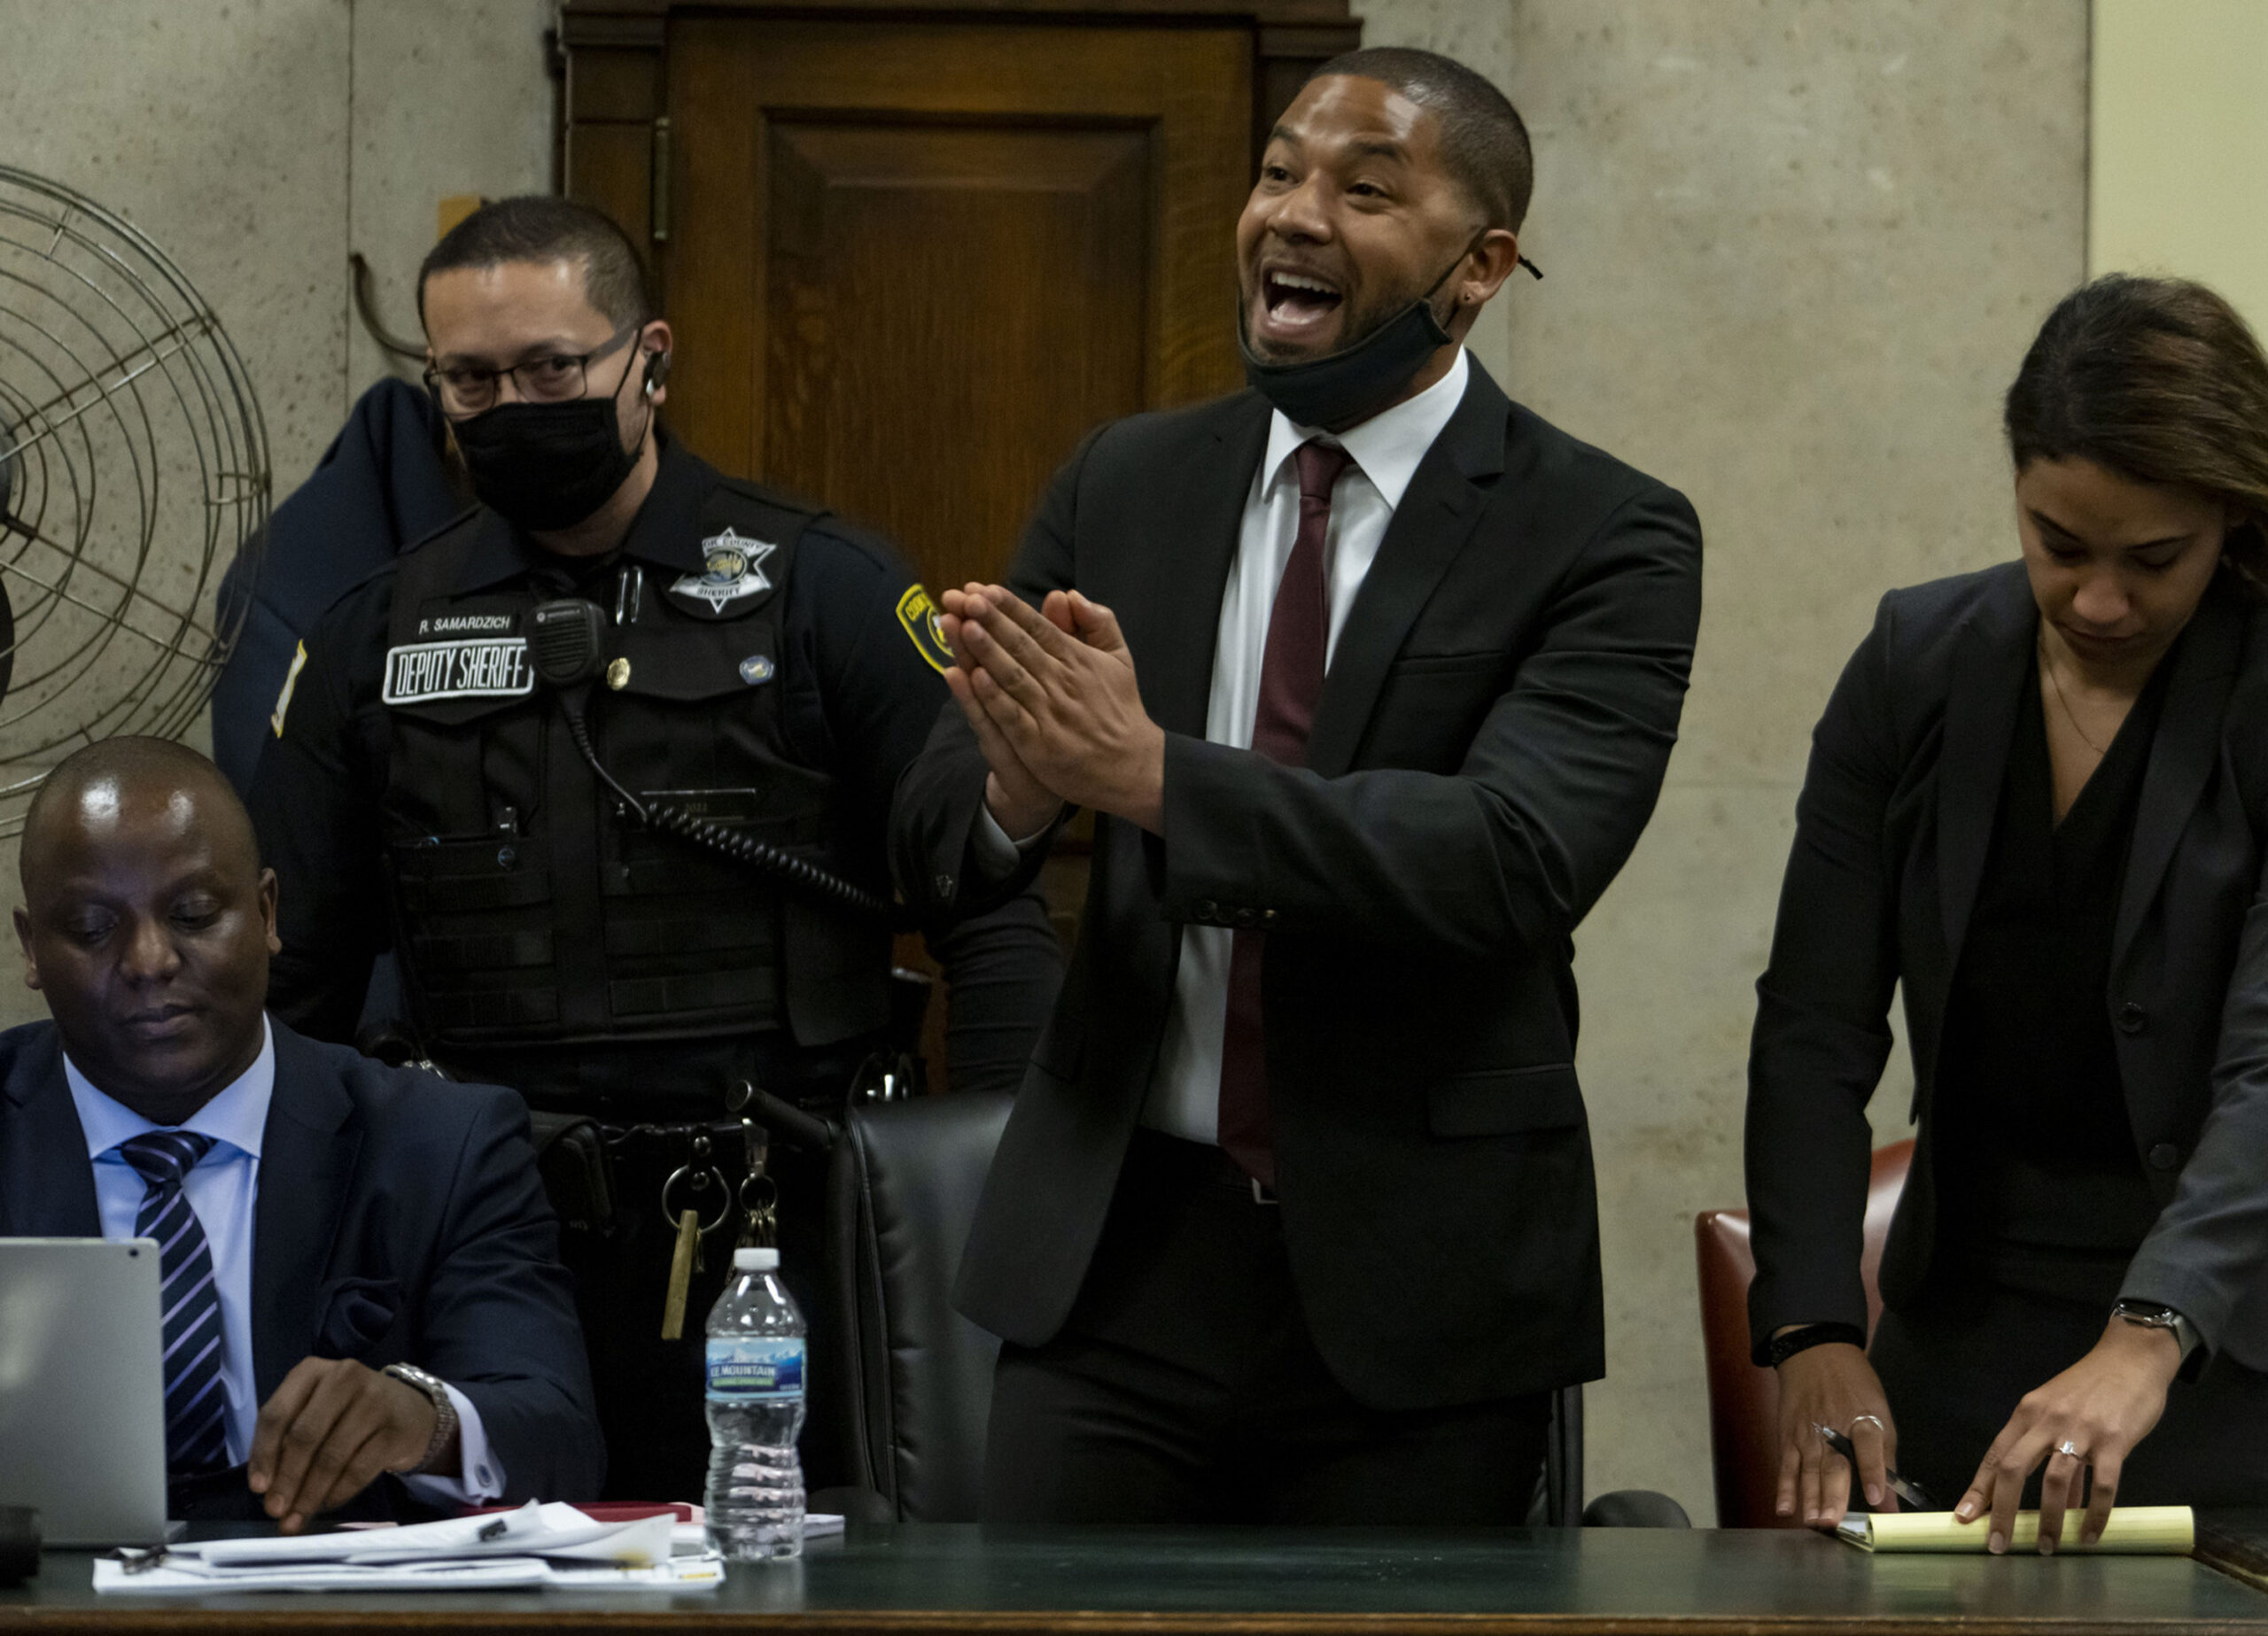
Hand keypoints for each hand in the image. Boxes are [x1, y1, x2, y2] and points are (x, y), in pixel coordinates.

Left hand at [248, 1357, 452, 1531]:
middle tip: (276, 1510)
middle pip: (304, 1435)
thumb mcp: (315, 1411)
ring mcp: (374, 1400)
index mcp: (312, 1371)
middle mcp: (344, 1377)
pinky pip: (359, 1469)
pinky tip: (327, 1505)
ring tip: (297, 1518)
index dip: (264, 1454)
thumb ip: (287, 1438)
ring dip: (310, 1494)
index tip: (258, 1488)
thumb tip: (267, 1488)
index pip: (277, 1413)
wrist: (409, 1413)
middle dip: (287, 1479)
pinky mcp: (395, 1429)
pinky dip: (338, 1493)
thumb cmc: (348, 1414)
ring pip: (331, 1456)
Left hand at [949, 584, 1166, 832]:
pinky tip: (974, 679)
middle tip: (966, 599)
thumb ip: (1099, 622)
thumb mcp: (1119, 658)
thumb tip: (1069, 593)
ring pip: (1013, 676)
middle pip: (1021, 646)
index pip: (1038, 627)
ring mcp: (1050, 713)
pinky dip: (994, 698)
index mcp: (1078, 659)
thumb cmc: (1120, 709)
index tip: (985, 590)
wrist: (1131, 766)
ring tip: (964, 626)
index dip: (1011, 607)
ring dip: (987, 651)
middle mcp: (1062, 682)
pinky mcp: (1040, 745)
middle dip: (992, 621)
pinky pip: (1013, 717)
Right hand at [1774, 1339, 1898, 1528]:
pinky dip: (1784, 1488)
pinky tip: (1785, 1509)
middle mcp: (1833, 1428)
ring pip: (1808, 1470)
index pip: (1869, 1448)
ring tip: (1814, 1522)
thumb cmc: (1853, 1386)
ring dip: (1810, 1498)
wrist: (1816, 1353)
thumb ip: (1886, 1460)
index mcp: (1863, 1419)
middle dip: (1832, 1495)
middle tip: (1832, 1522)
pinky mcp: (1788, 1437)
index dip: (1873, 1473)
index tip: (1876, 1498)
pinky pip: (1786, 1466)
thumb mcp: (1880, 1413)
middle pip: (1833, 1465)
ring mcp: (1807, 1433)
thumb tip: (1892, 1502)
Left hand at [1955, 1317, 2178, 1553]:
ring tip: (2047, 1548)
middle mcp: (2046, 1421)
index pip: (1995, 1455)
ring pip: (2055, 1481)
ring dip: (2050, 1519)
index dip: (1978, 1488)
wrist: (2131, 1357)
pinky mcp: (2115, 1440)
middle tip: (1998, 1545)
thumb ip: (2051, 1452)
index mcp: (2027, 1413)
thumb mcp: (2059, 1412)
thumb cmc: (2091, 1387)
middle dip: (2002, 1510)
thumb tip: (2054, 1502)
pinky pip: (2103, 1484)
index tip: (1964, 1517)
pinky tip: (2092, 1535)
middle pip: (2013, 1468)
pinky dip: (2096, 1514)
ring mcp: (2080, 1430)